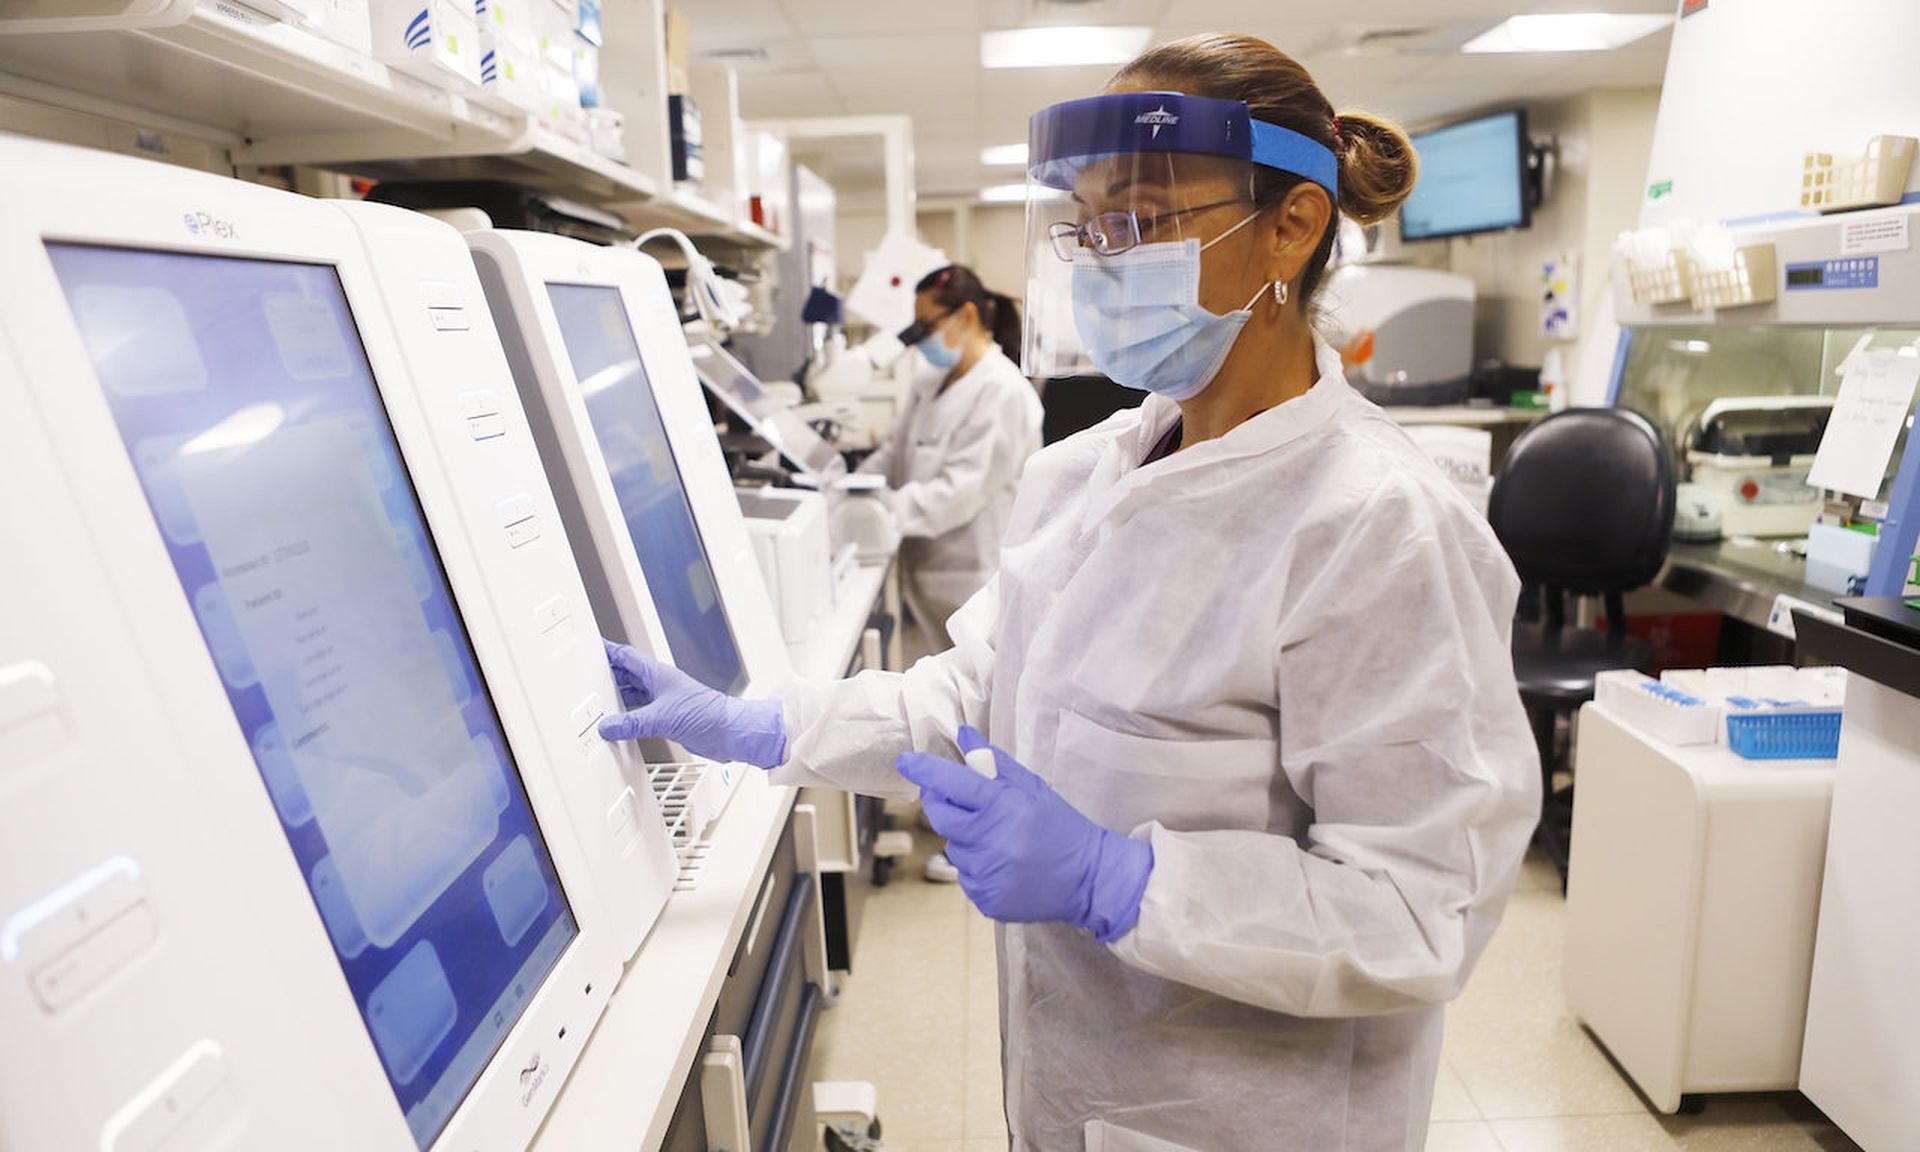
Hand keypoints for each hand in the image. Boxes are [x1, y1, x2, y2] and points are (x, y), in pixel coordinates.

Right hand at [596, 640, 785, 768]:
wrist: (728, 732)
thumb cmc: (706, 714)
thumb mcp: (662, 718)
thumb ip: (632, 723)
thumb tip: (608, 726)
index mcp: (658, 674)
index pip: (627, 657)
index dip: (609, 651)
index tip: (594, 646)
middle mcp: (660, 684)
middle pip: (628, 674)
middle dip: (608, 674)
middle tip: (588, 676)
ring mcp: (664, 700)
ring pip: (634, 694)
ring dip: (618, 697)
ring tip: (599, 700)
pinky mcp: (668, 717)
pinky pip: (641, 713)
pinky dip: (628, 716)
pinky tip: (620, 723)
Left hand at [896, 725, 1152, 942]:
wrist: (1089, 879)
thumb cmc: (1060, 827)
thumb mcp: (1032, 788)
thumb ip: (995, 764)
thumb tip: (964, 735)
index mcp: (1004, 808)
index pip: (954, 784)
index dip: (926, 771)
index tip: (905, 761)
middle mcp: (991, 842)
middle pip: (940, 818)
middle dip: (939, 803)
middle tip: (955, 799)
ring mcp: (987, 874)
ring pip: (954, 849)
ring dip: (966, 840)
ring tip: (1000, 842)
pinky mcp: (986, 899)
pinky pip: (965, 876)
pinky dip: (977, 867)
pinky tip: (1004, 865)